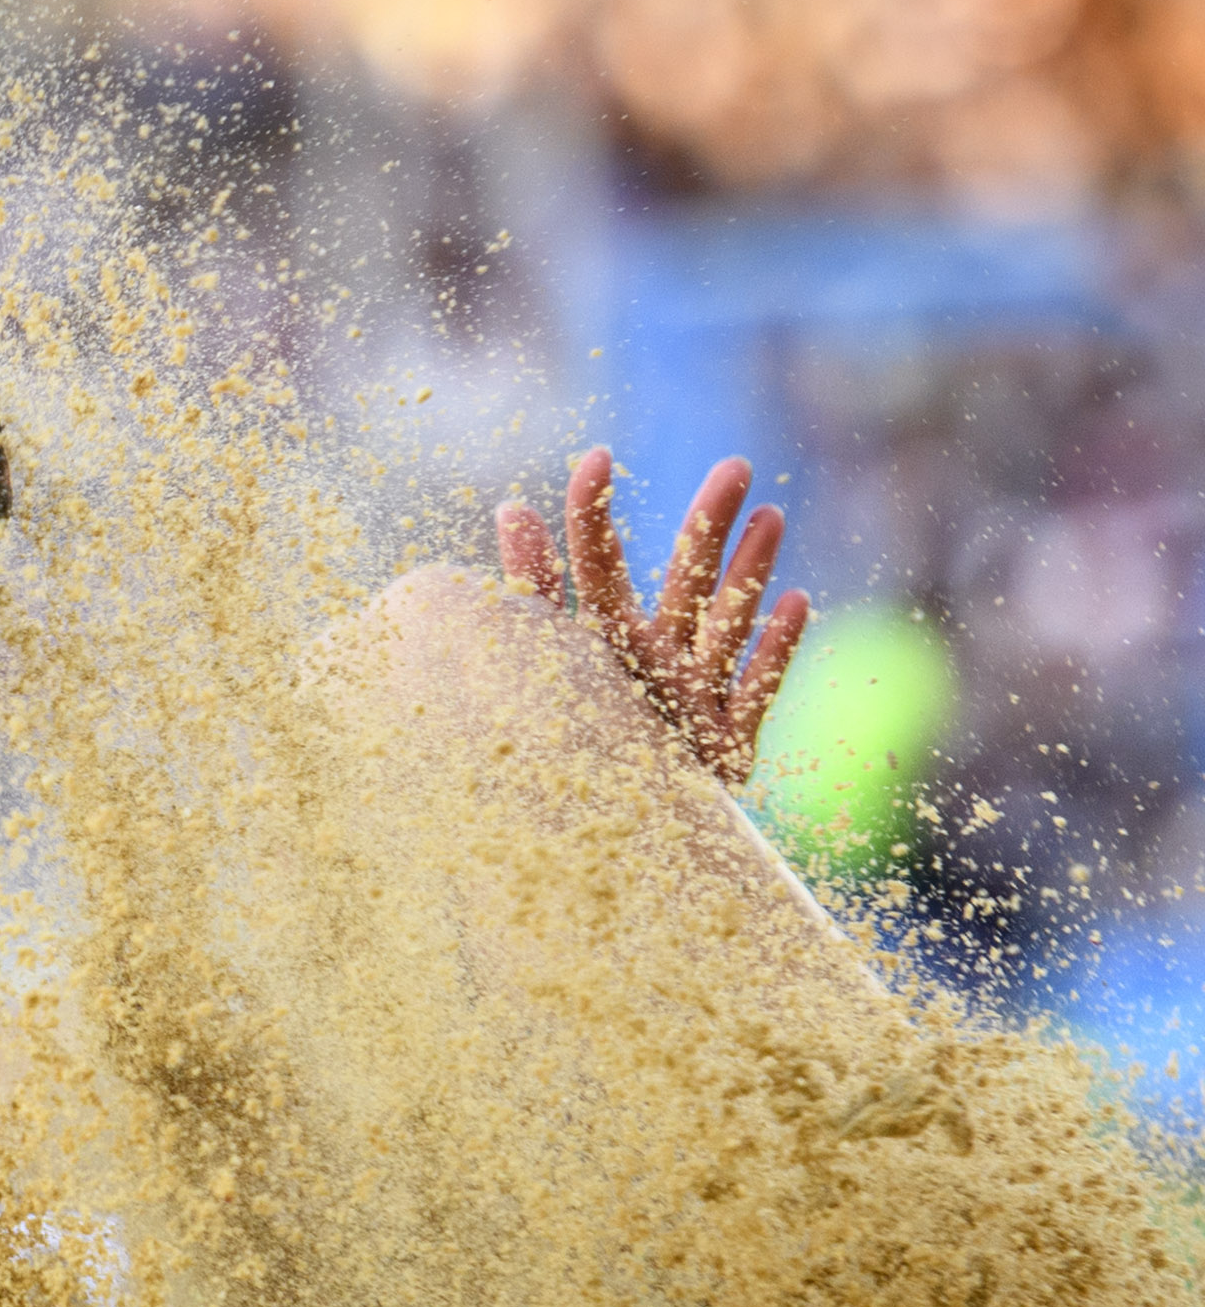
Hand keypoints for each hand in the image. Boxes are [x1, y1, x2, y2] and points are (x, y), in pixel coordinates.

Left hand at [495, 449, 808, 785]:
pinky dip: (774, 649)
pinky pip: (753, 690)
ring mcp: (692, 701)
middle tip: (735, 465)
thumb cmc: (555, 754)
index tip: (596, 456)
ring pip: (726, 624)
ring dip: (749, 570)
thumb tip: (510, 507)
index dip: (591, 513)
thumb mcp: (539, 662)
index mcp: (599, 643)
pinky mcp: (723, 748)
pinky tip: (797, 599)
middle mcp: (651, 664)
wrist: (584, 850)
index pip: (597, 566)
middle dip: (709, 524)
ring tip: (771, 513)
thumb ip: (530, 590)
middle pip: (685, 581)